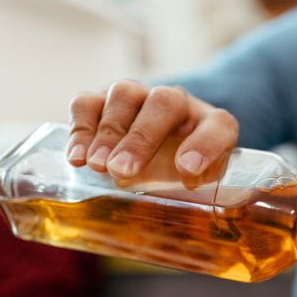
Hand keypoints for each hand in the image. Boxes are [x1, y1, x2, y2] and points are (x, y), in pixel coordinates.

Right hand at [67, 80, 238, 178]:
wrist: (160, 149)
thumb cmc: (185, 171)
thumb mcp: (201, 183)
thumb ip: (200, 191)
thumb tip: (184, 201)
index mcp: (212, 125)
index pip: (218, 126)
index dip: (205, 146)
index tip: (188, 170)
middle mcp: (177, 103)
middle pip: (164, 103)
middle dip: (142, 138)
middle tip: (123, 170)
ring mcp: (139, 96)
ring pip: (124, 95)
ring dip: (109, 132)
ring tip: (98, 165)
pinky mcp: (103, 100)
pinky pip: (88, 103)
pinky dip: (80, 129)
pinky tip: (77, 158)